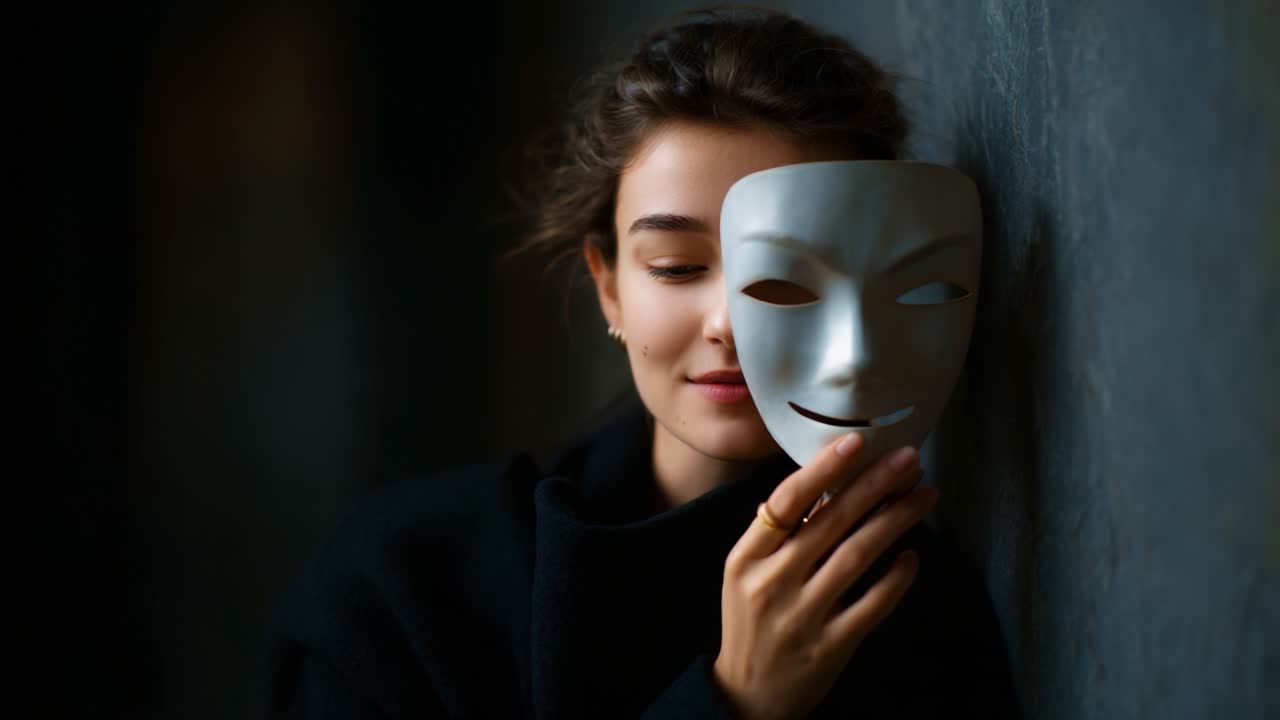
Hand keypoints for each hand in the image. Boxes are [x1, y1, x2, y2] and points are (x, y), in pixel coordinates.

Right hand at [712, 433, 934, 719]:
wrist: (746, 696)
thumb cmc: (751, 621)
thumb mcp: (746, 575)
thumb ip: (778, 534)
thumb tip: (824, 484)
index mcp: (746, 559)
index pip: (785, 502)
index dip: (822, 469)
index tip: (856, 442)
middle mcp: (772, 583)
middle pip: (830, 522)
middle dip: (874, 485)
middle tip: (909, 458)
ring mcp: (802, 616)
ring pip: (857, 556)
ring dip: (895, 521)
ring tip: (924, 495)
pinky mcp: (831, 646)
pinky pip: (873, 603)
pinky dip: (896, 578)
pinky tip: (912, 556)